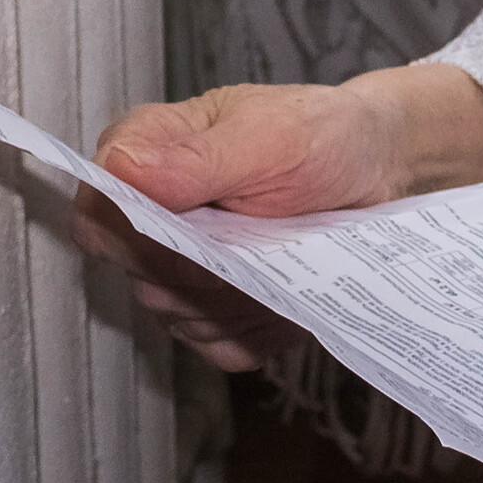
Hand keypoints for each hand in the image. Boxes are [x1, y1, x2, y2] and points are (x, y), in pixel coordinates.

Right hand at [77, 63, 482, 370]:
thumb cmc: (324, 136)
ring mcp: (182, 273)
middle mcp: (150, 218)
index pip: (98, 216)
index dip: (140, 236)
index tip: (204, 228)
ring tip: (286, 255)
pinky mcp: (217, 315)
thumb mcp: (269, 135)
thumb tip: (118, 170)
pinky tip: (289, 293)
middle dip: (206, 269)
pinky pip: (217, 347)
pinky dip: (258, 328)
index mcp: (144, 156)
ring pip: (178, 318)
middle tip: (265, 234)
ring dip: (238, 299)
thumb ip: (194, 158)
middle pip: (140, 276)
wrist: (385, 174)